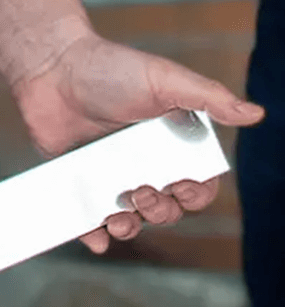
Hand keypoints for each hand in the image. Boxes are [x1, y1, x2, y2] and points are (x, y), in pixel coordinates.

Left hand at [10, 30, 264, 252]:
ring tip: (118, 219)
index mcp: (173, 144)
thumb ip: (208, 98)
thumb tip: (254, 114)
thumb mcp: (165, 80)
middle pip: (165, 208)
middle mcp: (144, 164)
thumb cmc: (111, 69)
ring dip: (129, 229)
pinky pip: (87, 219)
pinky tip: (95, 237)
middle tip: (140, 191)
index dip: (194, 194)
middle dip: (159, 211)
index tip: (180, 185)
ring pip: (130, 220)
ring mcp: (110, 175)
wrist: (53, 69)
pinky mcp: (78, 182)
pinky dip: (92, 234)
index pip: (196, 184)